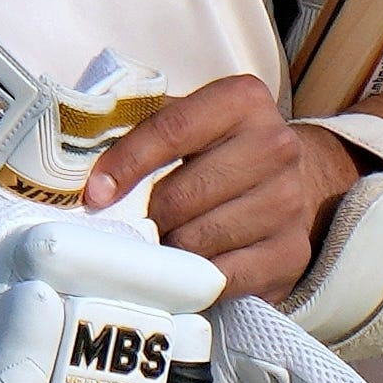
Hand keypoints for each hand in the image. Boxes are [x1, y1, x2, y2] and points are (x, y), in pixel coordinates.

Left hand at [79, 73, 361, 300]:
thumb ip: (137, 129)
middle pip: (180, 196)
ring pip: (196, 240)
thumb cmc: (217, 149)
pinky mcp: (291, 253)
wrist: (299, 181)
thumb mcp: (185, 120)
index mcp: (242, 101)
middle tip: (136, 225)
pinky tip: (187, 272)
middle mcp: (276, 146)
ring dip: (168, 249)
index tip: (94, 195)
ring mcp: (289, 202)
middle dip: (146, 217)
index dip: (125, 164)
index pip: (171, 130)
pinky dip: (194, 281)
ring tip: (164, 242)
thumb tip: (83, 172)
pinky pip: (221, 278)